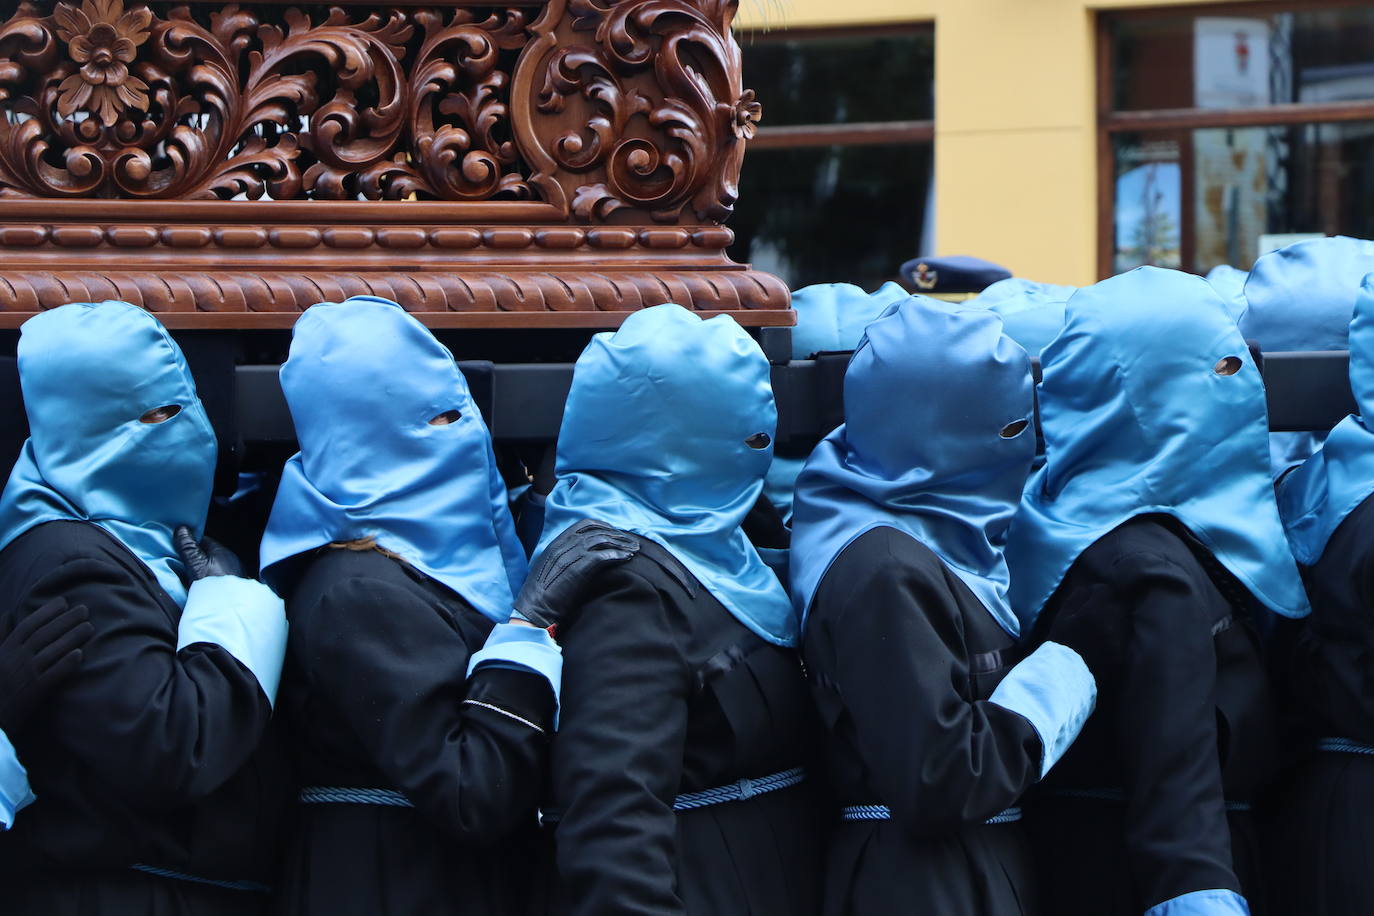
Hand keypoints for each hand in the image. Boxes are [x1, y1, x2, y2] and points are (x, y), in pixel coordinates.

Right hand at [0, 598, 92, 733]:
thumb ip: (0, 636)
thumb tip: (9, 614)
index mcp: (5, 651)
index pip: (27, 626)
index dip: (46, 612)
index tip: (64, 601)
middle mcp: (15, 660)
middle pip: (43, 635)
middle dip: (65, 620)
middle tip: (85, 609)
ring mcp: (25, 675)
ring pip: (51, 652)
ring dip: (71, 638)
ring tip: (90, 627)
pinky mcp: (34, 692)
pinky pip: (52, 676)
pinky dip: (65, 664)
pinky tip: (80, 654)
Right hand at [174, 526, 243, 579]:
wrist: (231, 608)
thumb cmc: (215, 583)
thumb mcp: (197, 564)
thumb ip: (188, 547)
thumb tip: (181, 529)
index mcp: (222, 551)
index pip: (203, 541)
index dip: (189, 542)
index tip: (176, 547)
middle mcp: (231, 559)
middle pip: (207, 554)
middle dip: (194, 557)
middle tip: (178, 562)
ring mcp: (233, 573)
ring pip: (212, 566)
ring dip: (201, 569)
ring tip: (186, 574)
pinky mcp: (233, 585)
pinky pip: (217, 577)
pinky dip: (207, 579)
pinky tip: (200, 585)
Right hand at [513, 520, 639, 630]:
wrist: (534, 612)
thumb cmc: (542, 597)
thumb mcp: (550, 570)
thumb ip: (564, 559)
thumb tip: (584, 557)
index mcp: (555, 543)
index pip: (584, 525)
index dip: (603, 526)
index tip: (616, 533)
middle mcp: (562, 545)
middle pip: (596, 531)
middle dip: (616, 535)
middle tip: (631, 542)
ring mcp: (569, 555)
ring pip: (602, 541)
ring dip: (621, 544)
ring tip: (634, 550)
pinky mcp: (577, 569)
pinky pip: (603, 556)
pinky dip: (617, 555)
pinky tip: (627, 558)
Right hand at [1047, 595, 1126, 681]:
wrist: (1068, 677)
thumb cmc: (1061, 644)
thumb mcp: (1061, 618)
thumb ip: (1076, 599)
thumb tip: (1088, 588)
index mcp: (1095, 611)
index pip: (1106, 590)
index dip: (1098, 593)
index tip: (1092, 599)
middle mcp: (1112, 622)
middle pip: (1119, 604)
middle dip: (1110, 606)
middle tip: (1098, 615)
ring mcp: (1121, 639)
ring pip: (1125, 621)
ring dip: (1117, 621)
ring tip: (1104, 629)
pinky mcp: (1126, 654)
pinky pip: (1127, 638)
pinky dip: (1119, 638)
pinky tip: (1108, 643)